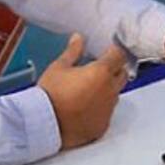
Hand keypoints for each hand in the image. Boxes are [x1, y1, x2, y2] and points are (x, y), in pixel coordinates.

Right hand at [37, 34, 127, 148]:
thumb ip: (72, 52)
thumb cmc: (50, 94)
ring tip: (87, 90)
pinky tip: (85, 108)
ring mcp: (108, 110)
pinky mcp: (103, 126)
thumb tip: (78, 39)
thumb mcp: (58, 67)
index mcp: (101, 72)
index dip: (114, 52)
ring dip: (107, 89)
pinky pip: (107, 113)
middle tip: (97, 69)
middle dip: (113, 69)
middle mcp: (109, 90)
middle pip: (121, 74)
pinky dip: (100, 108)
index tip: (107, 52)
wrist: (43, 125)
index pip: (120, 55)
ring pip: (115, 94)